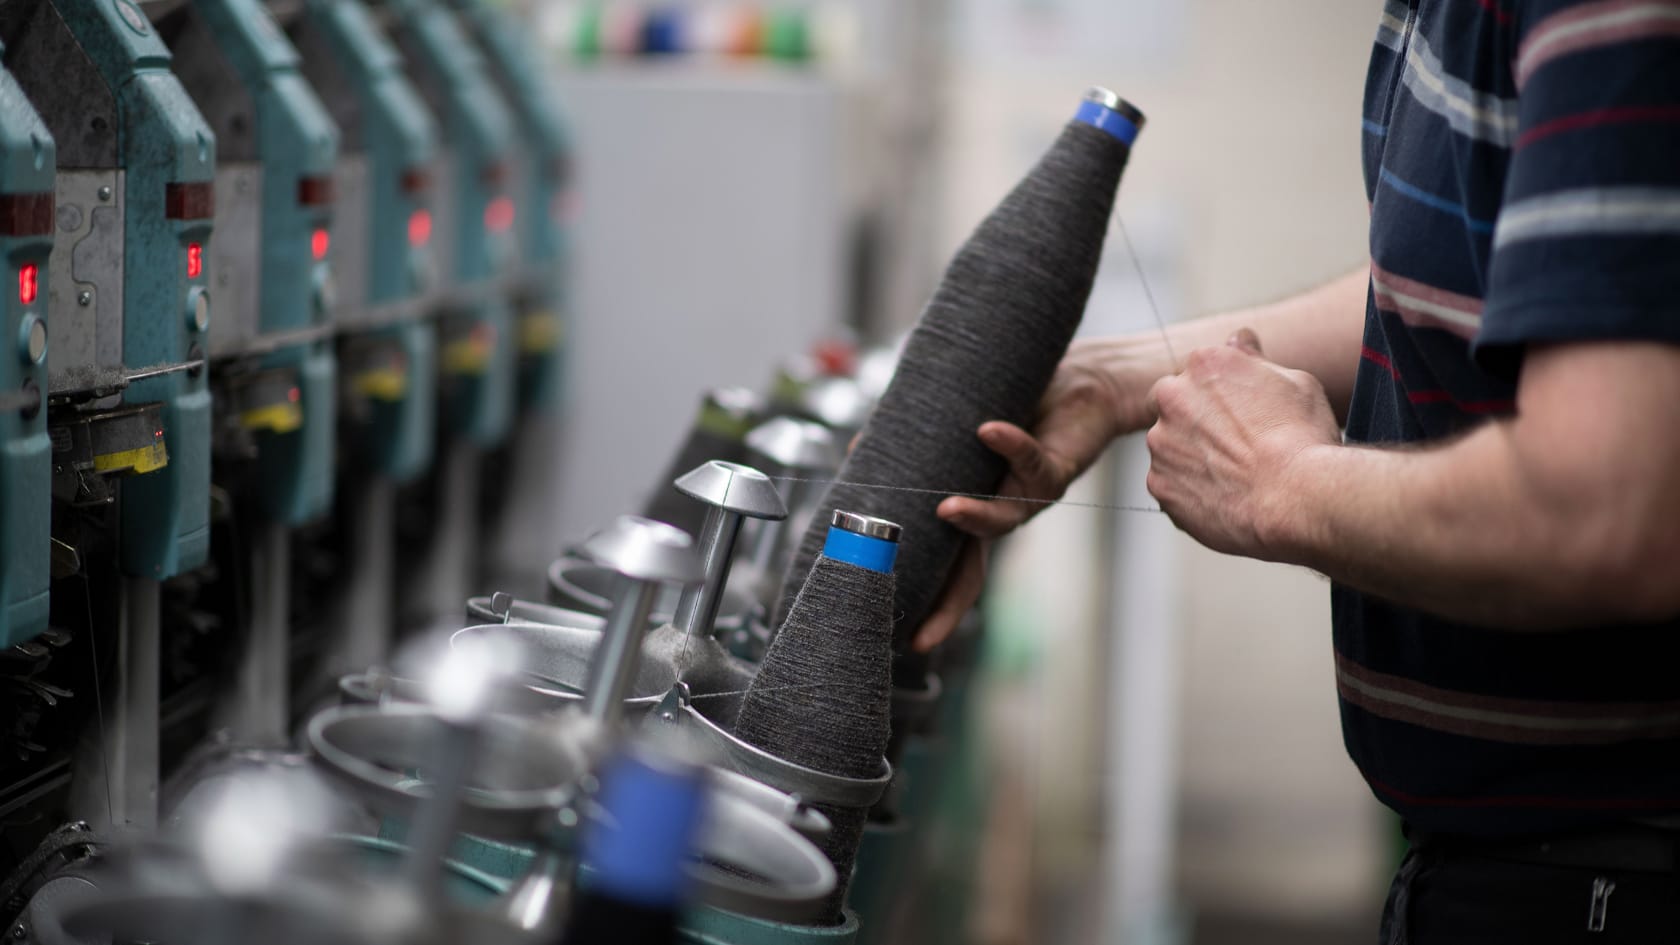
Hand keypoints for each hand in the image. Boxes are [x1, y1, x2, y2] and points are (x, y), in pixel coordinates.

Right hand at [911, 338, 1150, 650]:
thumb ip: (909, 436)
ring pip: (1002, 520)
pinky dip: (1010, 445)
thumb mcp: (953, 421)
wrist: (1086, 382)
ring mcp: (1029, 496)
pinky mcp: (1056, 469)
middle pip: (972, 570)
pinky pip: (1032, 461)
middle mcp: (1001, 512)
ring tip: (947, 508)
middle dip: (950, 603)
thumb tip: (858, 446)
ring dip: (976, 516)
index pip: (947, 565)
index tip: (906, 639)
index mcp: (973, 509)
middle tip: (924, 631)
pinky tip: (989, 430)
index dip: (929, 600)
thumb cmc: (1018, 404)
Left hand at [1144, 329, 1340, 558]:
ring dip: (1191, 456)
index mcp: (1204, 364)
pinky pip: (1170, 484)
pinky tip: (1224, 498)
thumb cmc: (1302, 438)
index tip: (1240, 414)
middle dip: (1195, 420)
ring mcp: (1161, 443)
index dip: (1220, 394)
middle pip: (1174, 405)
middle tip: (1233, 445)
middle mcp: (1172, 397)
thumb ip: (1254, 359)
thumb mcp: (1295, 382)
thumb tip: (1238, 340)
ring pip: (1170, 446)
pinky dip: (1190, 490)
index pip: (1199, 372)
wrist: (1297, 499)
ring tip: (1234, 476)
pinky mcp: (1159, 484)